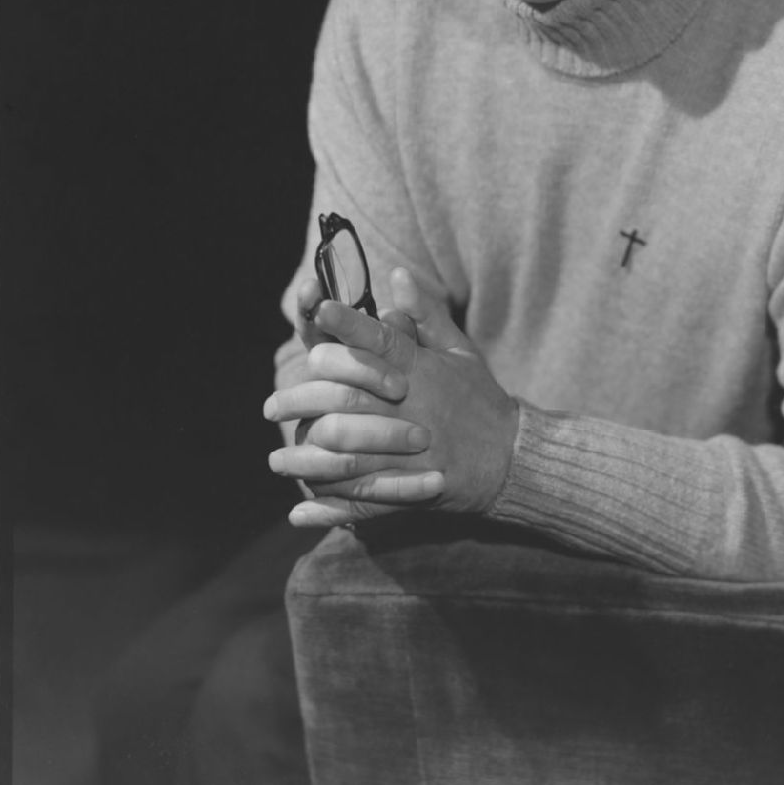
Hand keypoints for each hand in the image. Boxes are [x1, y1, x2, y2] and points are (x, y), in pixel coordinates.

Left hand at [264, 269, 519, 528]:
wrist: (514, 458)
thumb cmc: (481, 400)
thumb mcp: (459, 352)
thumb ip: (425, 316)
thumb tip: (397, 274)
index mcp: (422, 370)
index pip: (381, 339)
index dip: (349, 322)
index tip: (320, 307)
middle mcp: (413, 407)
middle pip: (349, 398)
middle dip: (304, 400)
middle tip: (270, 406)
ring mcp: (412, 452)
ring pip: (348, 454)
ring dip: (307, 457)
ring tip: (276, 458)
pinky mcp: (413, 489)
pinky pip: (365, 501)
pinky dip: (331, 508)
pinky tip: (301, 510)